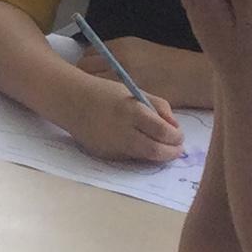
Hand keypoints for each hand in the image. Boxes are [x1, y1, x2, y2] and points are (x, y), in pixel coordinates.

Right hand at [63, 78, 182, 165]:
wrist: (72, 102)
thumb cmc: (107, 94)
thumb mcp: (136, 93)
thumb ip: (159, 107)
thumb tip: (175, 128)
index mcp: (132, 112)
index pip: (163, 132)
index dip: (176, 137)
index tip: (179, 136)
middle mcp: (122, 132)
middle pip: (155, 151)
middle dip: (171, 152)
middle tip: (177, 149)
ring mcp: (112, 146)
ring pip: (143, 158)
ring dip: (157, 154)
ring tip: (162, 147)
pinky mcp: (105, 154)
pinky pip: (128, 158)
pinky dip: (138, 153)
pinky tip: (138, 144)